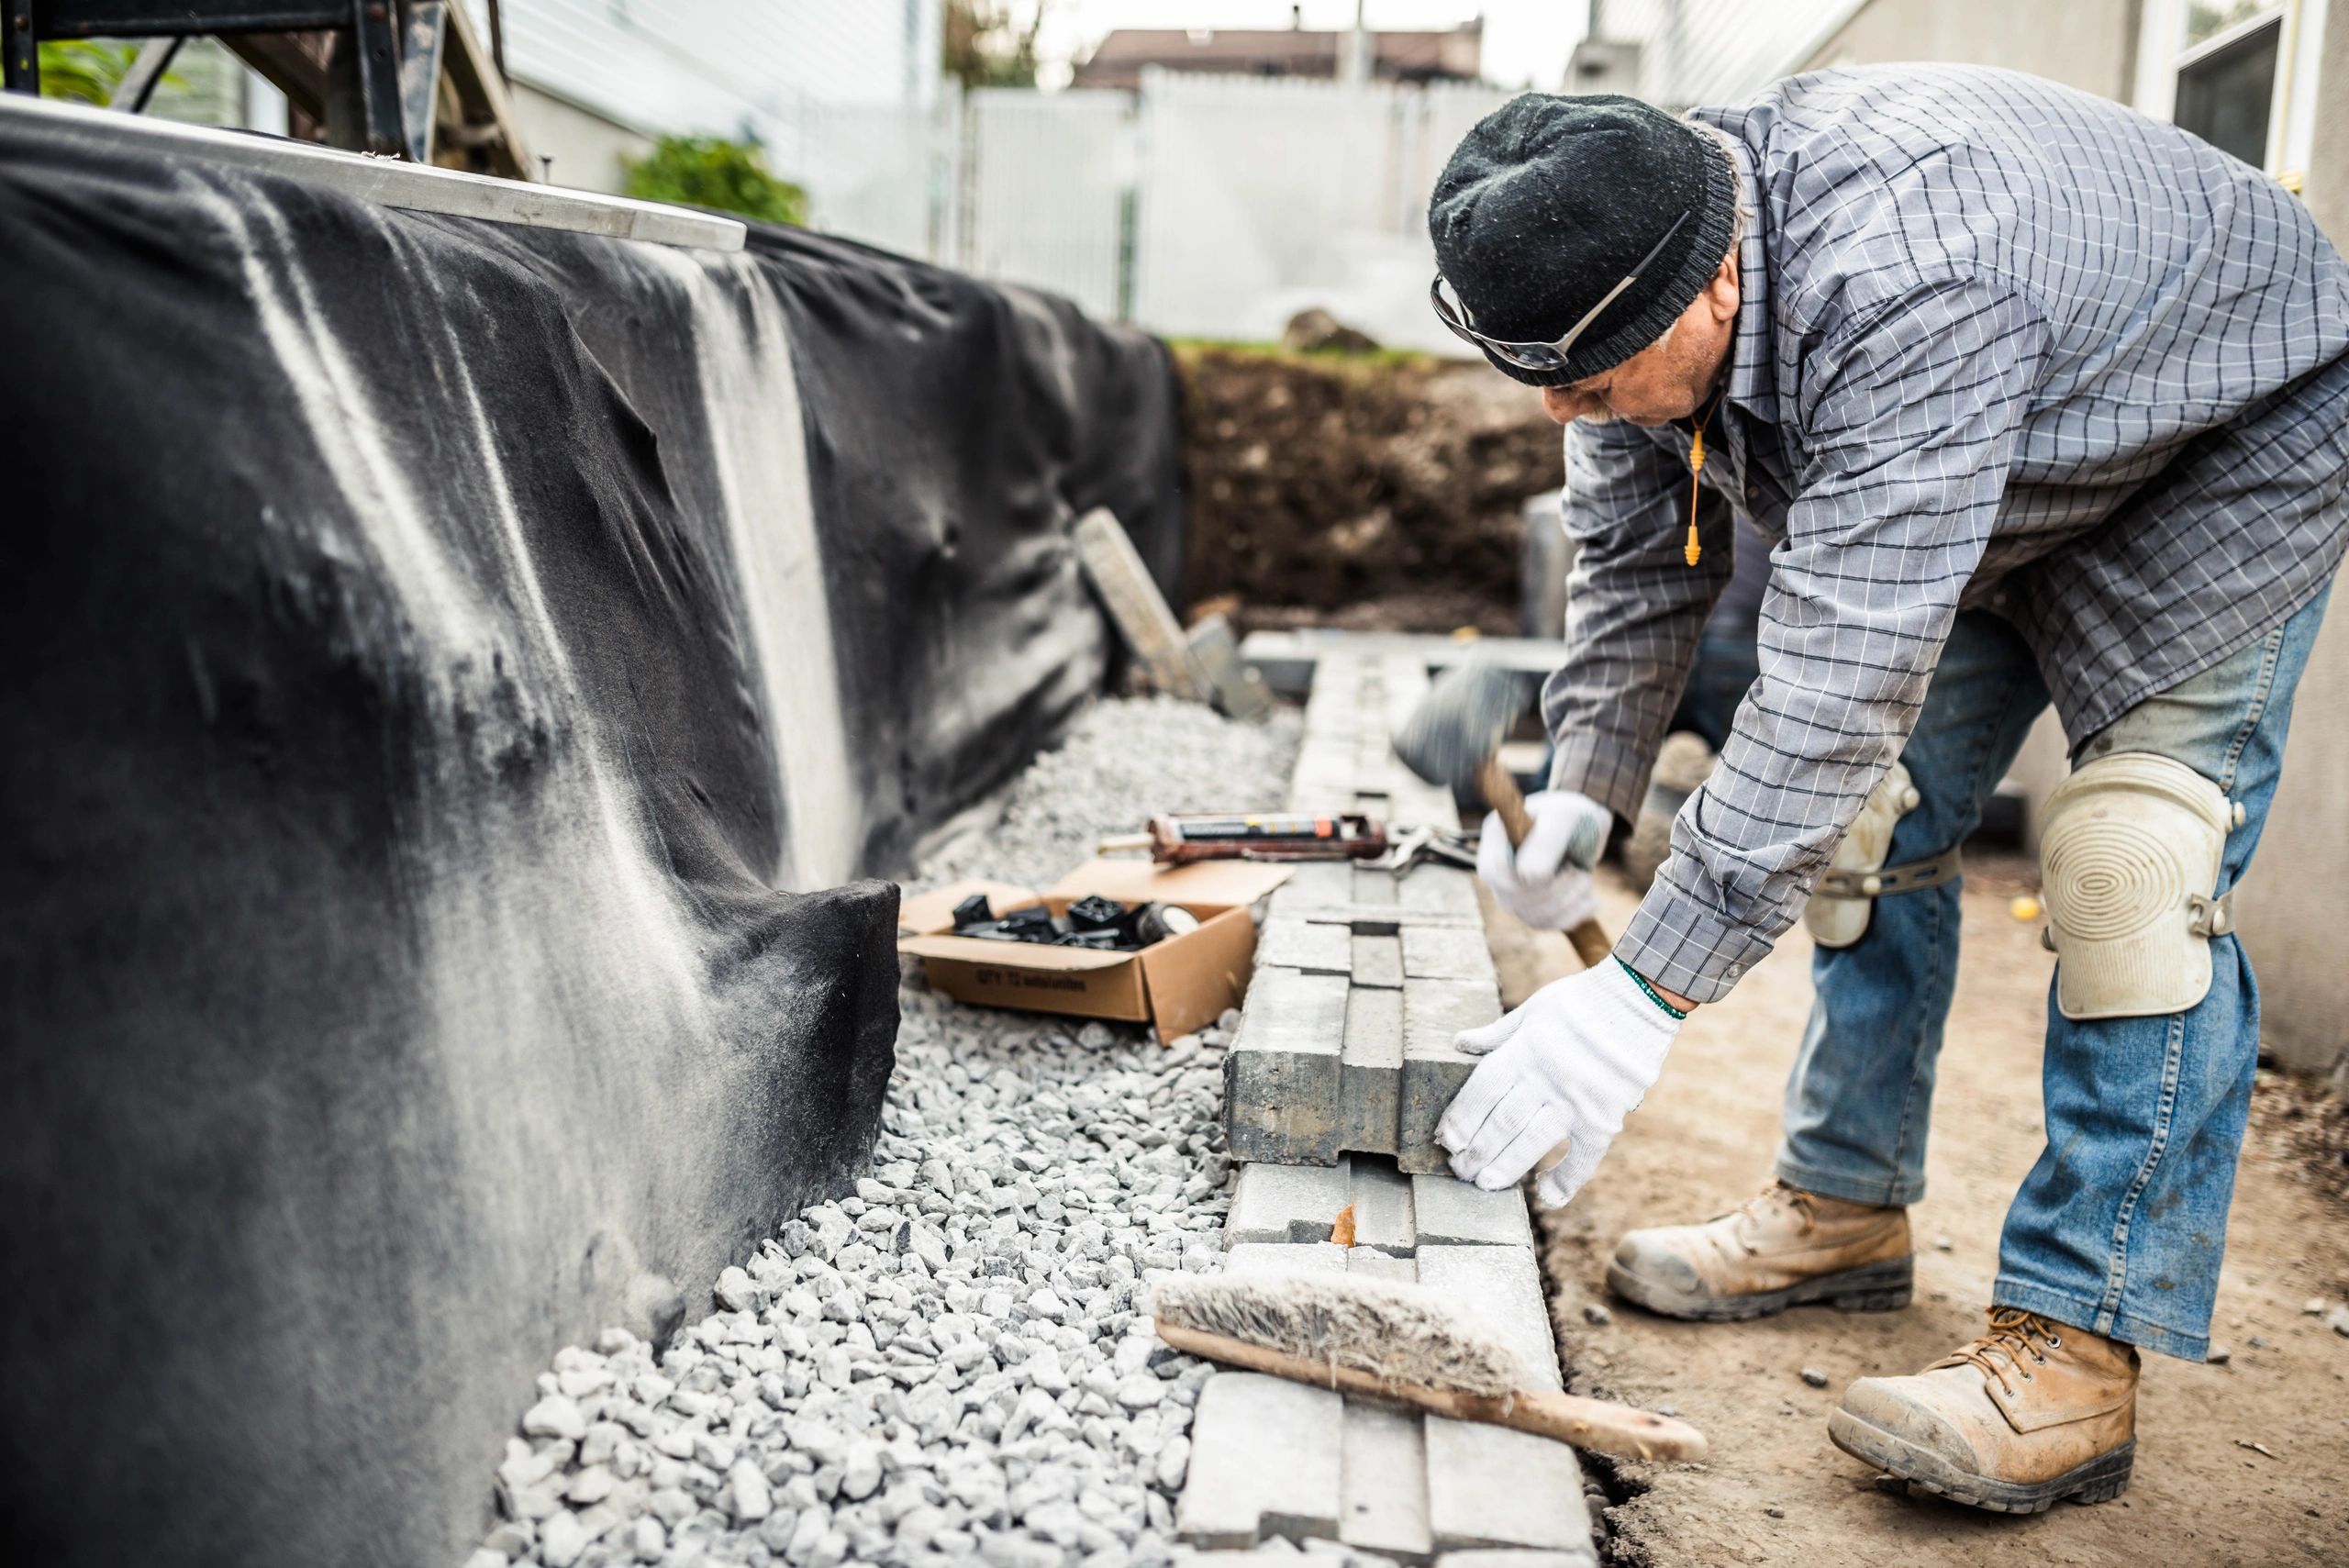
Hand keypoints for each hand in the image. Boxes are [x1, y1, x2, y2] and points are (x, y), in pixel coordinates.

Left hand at [1436, 960, 1679, 1207]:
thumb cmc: (1582, 1001)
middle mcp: (1546, 1079)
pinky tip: (1546, 1195)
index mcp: (1525, 1050)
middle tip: (1459, 1170)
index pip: (1482, 1092)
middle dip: (1476, 1150)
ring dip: (1506, 1168)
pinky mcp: (1605, 1118)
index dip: (1460, 1119)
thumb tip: (1459, 1042)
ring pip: (1533, 1144)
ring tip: (1485, 1184)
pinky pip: (1584, 1158)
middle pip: (1502, 1123)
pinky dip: (1566, 1180)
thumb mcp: (1533, 1008)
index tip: (1445, 1140)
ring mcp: (1577, 1102)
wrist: (1641, 1000)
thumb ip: (1496, 1033)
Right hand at [1477, 788, 1609, 930]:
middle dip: (1557, 889)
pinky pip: (1549, 924)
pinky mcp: (1531, 908)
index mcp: (1496, 837)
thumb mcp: (1565, 817)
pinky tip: (1589, 899)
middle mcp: (1497, 867)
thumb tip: (1528, 877)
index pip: (1495, 872)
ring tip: (1585, 877)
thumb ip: (1546, 841)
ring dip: (1569, 901)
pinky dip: (1575, 914)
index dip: (1528, 878)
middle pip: (1514, 899)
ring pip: (1533, 916)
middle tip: (1578, 870)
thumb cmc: (1573, 814)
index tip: (1564, 864)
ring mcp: (1511, 890)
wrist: (1587, 825)